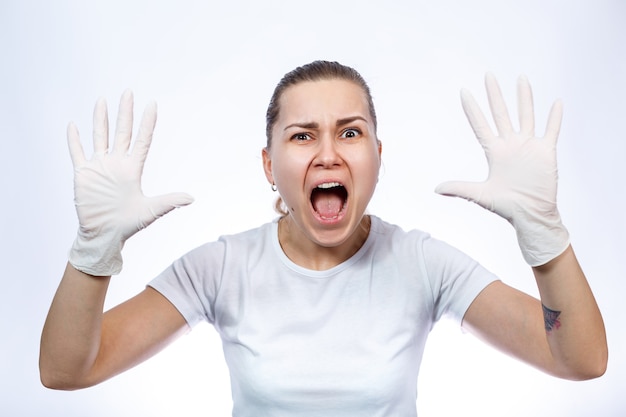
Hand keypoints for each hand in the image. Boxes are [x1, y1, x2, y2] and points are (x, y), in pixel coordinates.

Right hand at [67, 90, 193, 275]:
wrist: (104, 236)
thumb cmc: (128, 225)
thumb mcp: (150, 212)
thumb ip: (169, 202)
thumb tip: (192, 198)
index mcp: (133, 169)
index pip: (141, 140)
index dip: (147, 123)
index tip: (152, 105)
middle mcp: (116, 164)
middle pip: (122, 132)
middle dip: (125, 112)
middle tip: (128, 92)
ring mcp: (99, 167)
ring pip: (100, 136)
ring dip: (100, 119)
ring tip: (102, 100)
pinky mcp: (83, 174)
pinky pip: (77, 153)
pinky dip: (74, 140)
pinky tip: (73, 125)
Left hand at [435, 73, 568, 265]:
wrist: (531, 216)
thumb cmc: (506, 207)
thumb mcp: (480, 195)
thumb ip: (459, 188)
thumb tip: (436, 189)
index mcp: (494, 152)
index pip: (480, 125)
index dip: (472, 109)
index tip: (463, 92)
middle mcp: (510, 145)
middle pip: (501, 113)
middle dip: (495, 95)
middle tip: (488, 75)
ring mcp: (529, 146)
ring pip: (526, 115)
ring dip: (524, 98)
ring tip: (521, 78)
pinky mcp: (546, 151)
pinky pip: (551, 130)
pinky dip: (554, 117)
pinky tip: (556, 102)